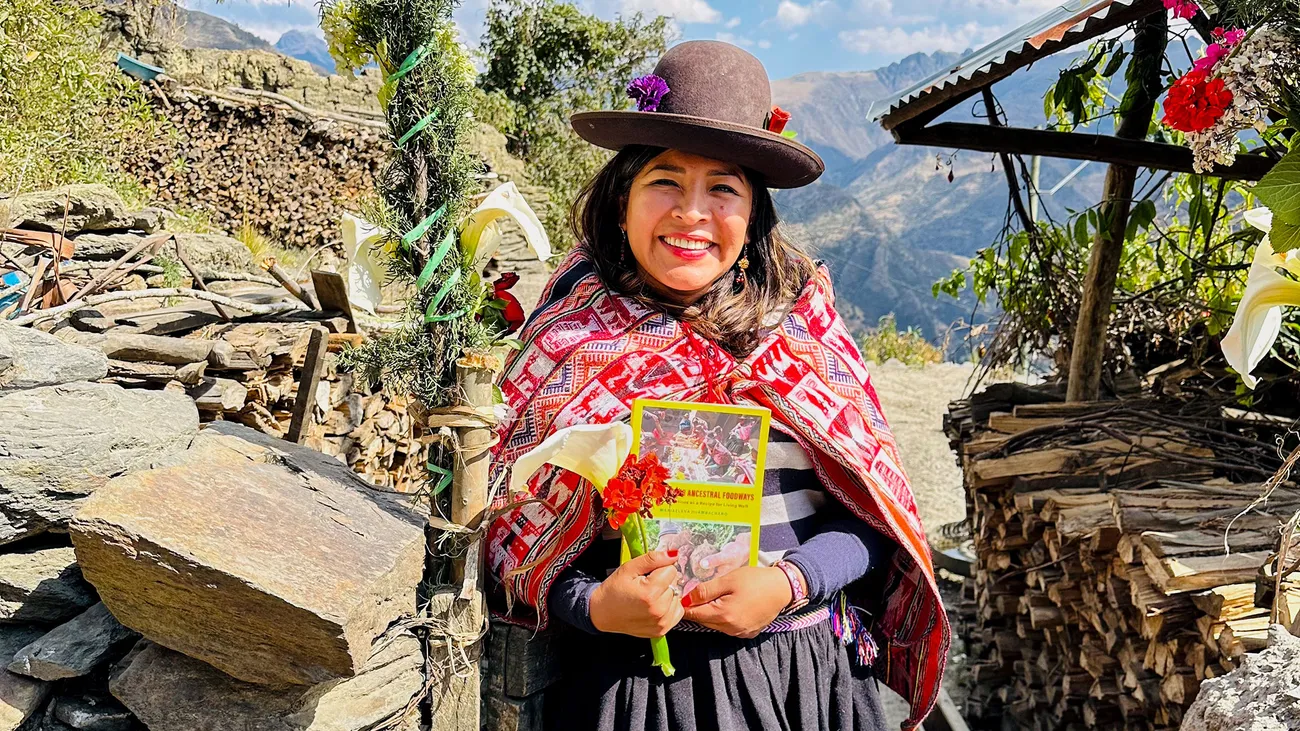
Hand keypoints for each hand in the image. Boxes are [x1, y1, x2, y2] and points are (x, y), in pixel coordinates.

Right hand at [589, 550, 684, 637]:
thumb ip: (653, 559)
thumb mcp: (629, 568)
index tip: (648, 574)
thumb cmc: (613, 591)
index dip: (660, 568)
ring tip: (649, 596)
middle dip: (663, 581)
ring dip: (666, 594)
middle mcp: (658, 610)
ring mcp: (661, 623)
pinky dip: (669, 606)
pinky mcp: (662, 630)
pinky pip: (677, 611)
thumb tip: (673, 554)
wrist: (602, 613)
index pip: (671, 570)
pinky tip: (655, 605)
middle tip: (646, 585)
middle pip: (675, 584)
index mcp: (650, 593)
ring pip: (677, 597)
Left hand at [681, 565, 795, 638]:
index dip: (684, 605)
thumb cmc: (755, 580)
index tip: (677, 597)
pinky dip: (723, 618)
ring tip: (711, 598)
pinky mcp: (747, 633)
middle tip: (692, 594)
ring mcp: (739, 633)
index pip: (694, 614)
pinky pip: (728, 627)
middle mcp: (730, 629)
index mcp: (723, 615)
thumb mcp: (728, 580)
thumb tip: (686, 598)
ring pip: (715, 625)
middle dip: (696, 609)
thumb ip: (705, 590)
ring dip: (710, 613)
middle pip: (704, 620)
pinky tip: (727, 605)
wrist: (782, 588)